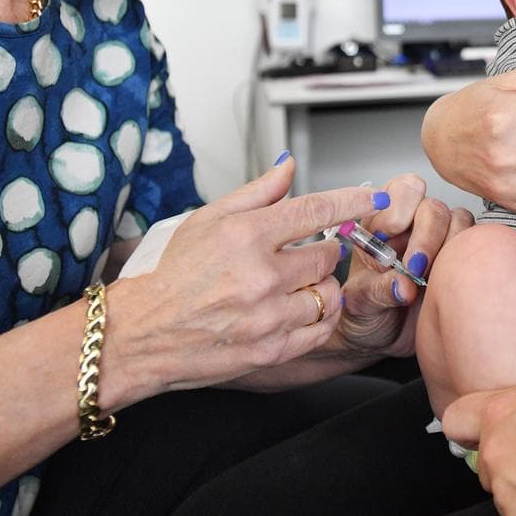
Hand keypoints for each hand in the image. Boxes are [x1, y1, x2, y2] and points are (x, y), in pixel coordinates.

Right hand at [107, 157, 381, 398]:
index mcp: (245, 236)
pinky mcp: (271, 349)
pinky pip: (321, 329)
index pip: (316, 210)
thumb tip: (288, 165)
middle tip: (302, 256)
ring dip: (321, 288)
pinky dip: (318, 319)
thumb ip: (256, 193)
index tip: (374, 197)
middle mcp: (259, 275)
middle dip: (323, 252)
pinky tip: (298, 310)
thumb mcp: (206, 220)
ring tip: (294, 287)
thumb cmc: (170, 276)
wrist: (140, 334)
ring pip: (329, 294)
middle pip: (328, 255)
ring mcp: (267, 316)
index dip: (353, 201)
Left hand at [335, 173, 474, 358]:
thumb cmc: (366, 315)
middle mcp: (415, 225)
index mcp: (382, 223)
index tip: (387, 238)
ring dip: (449, 247)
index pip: (400, 191)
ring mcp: (443, 240)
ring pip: (460, 221)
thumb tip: (402, 286)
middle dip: (426, 235)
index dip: (398, 209)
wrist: (385, 339)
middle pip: (433, 207)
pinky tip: (452, 283)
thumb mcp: (359, 306)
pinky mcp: (465, 258)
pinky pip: (478, 245)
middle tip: (415, 268)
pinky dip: (470, 259)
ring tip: (432, 279)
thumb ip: (376, 292)